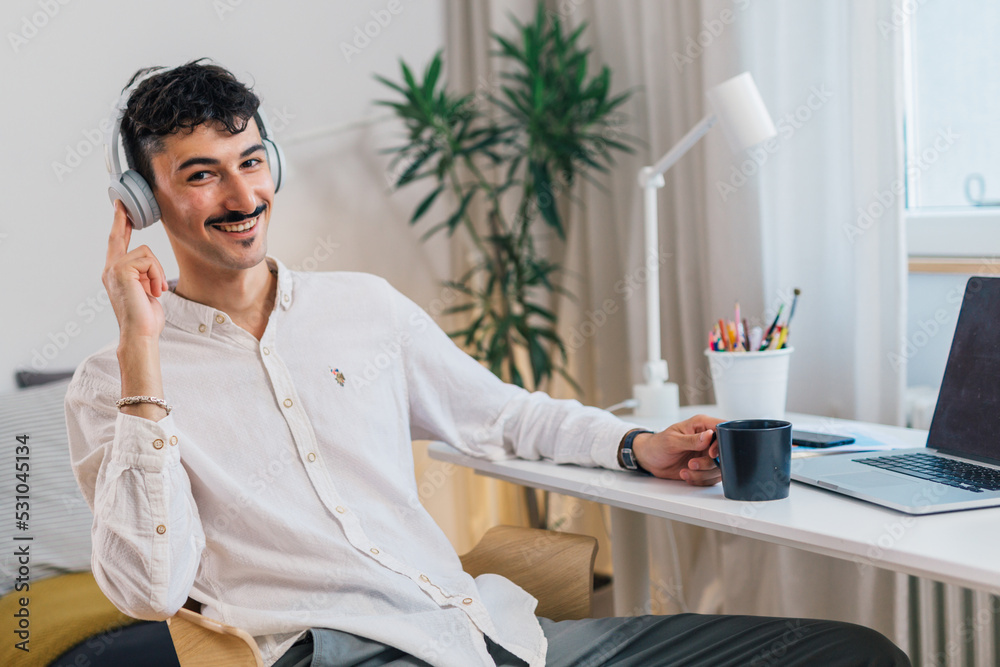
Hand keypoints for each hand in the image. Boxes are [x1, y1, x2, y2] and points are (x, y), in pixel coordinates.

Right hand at [102, 200, 168, 340]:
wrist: (140, 333)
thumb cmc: (146, 317)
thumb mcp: (146, 290)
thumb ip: (143, 275)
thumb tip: (149, 265)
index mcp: (116, 273)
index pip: (117, 244)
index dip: (119, 224)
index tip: (121, 208)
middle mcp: (110, 269)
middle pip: (118, 236)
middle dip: (122, 219)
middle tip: (122, 204)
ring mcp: (114, 269)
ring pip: (146, 251)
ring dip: (158, 271)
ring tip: (156, 290)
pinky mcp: (121, 270)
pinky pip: (149, 259)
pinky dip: (157, 275)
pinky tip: (154, 291)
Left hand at [632, 414, 722, 485]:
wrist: (650, 459)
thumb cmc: (658, 444)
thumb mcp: (672, 441)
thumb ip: (691, 440)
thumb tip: (709, 435)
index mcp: (701, 425)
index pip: (722, 428)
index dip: (722, 442)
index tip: (710, 454)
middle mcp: (707, 439)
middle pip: (724, 452)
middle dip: (708, 463)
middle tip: (691, 464)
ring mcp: (707, 454)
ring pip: (718, 468)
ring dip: (702, 473)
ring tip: (686, 470)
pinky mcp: (705, 468)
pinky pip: (711, 478)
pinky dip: (699, 480)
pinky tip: (686, 475)